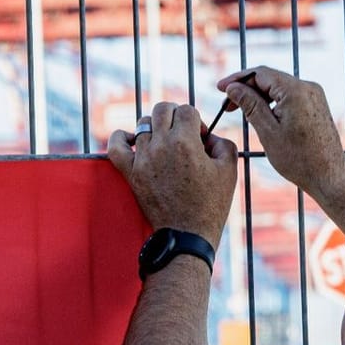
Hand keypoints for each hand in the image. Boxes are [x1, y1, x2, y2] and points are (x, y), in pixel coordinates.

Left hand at [107, 101, 238, 242]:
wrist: (187, 234)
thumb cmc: (211, 204)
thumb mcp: (229, 169)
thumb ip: (222, 142)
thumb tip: (208, 136)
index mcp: (185, 142)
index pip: (187, 110)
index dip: (196, 120)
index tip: (201, 138)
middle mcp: (161, 146)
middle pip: (162, 109)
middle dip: (176, 116)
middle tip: (183, 134)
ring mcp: (142, 159)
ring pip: (143, 124)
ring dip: (156, 127)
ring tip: (165, 142)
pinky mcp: (131, 173)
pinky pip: (115, 146)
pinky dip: (120, 138)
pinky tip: (132, 140)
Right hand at [215, 66, 344, 201]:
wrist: (328, 176)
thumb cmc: (299, 159)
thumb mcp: (267, 131)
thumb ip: (250, 105)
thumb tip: (233, 88)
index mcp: (295, 90)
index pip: (260, 73)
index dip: (237, 79)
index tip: (220, 88)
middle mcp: (308, 87)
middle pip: (269, 78)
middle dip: (246, 88)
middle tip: (226, 104)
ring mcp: (314, 95)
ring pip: (278, 87)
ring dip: (258, 95)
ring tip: (240, 110)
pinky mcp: (316, 105)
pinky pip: (289, 96)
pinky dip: (272, 101)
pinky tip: (260, 114)